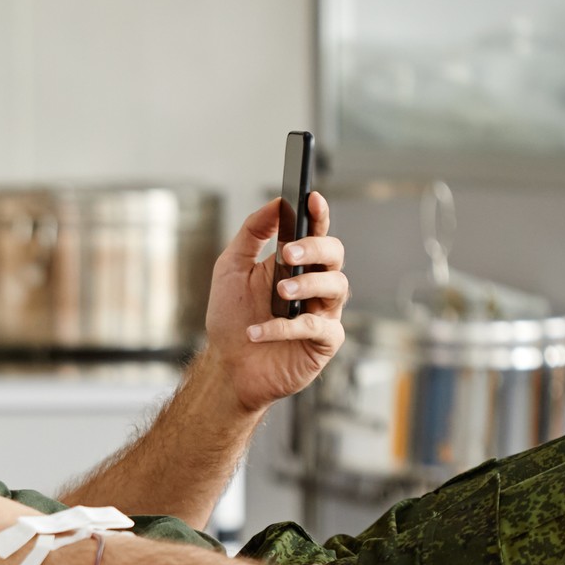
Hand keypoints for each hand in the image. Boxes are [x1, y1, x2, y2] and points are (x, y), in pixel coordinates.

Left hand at [202, 193, 347, 413]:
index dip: (319, 214)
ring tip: (280, 291)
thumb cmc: (232, 317)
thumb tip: (275, 203)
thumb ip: (252, 233)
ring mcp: (323, 313)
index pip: (316, 232)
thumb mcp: (231, 268)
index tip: (312, 198)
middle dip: (315, 248)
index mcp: (296, 264)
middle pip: (335, 255)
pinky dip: (287, 327)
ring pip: (336, 287)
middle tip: (288, 253)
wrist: (227, 365)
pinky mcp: (323, 342)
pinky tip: (259, 331)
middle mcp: (315, 285)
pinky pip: (318, 328)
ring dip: (307, 285)